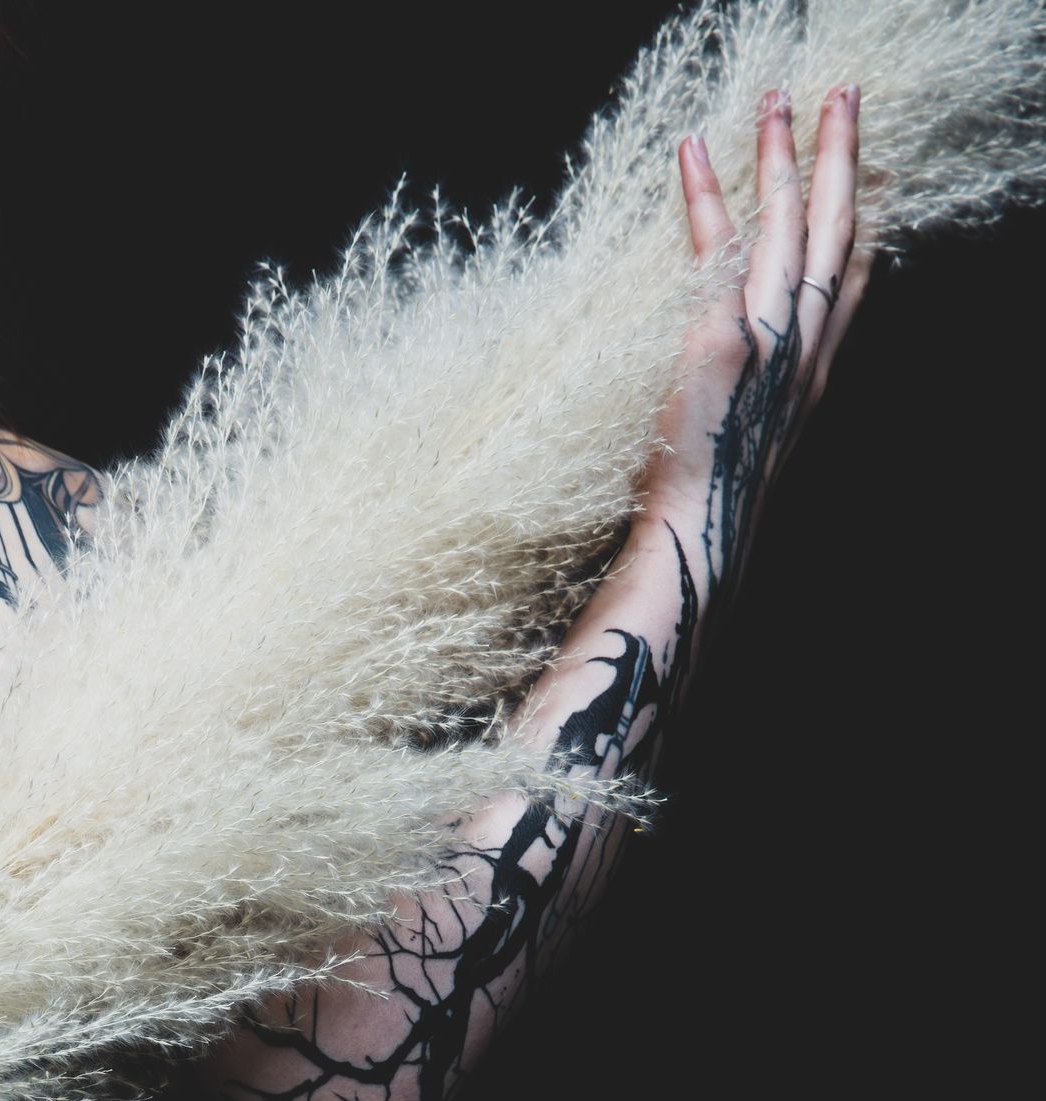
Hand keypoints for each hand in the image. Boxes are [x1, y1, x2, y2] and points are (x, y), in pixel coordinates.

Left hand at [636, 83, 871, 582]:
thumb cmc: (706, 498)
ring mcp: (765, 342)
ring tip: (777, 99)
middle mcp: (802, 351)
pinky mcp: (719, 342)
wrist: (693, 540)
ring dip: (782, 155)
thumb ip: (756, 395)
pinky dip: (704, 196)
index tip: (871, 169)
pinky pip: (714, 250)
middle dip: (840, 158)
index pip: (852, 280)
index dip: (864, 217)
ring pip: (789, 226)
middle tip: (840, 96)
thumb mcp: (750, 441)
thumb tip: (733, 367)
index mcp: (811, 376)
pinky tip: (693, 151)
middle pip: (835, 233)